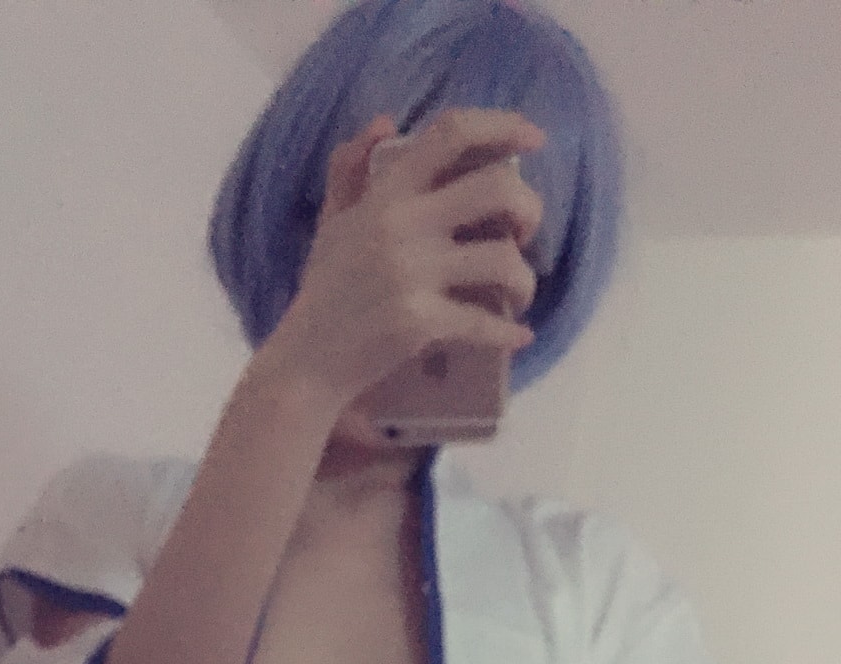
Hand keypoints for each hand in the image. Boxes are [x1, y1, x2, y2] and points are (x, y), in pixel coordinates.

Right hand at [264, 105, 546, 414]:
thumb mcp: (332, 222)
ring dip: (524, 279)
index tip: (534, 139)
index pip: (451, 133)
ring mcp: (412, 275)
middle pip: (498, 188)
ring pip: (503, 259)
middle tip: (523, 234)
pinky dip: (509, 334)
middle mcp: (402, 226)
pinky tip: (517, 337)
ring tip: (516, 293)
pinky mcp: (419, 323)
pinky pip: (485, 323)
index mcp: (386, 194)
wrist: (306, 364)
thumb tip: (385, 122)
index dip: (503, 124)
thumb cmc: (324, 292)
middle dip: (529, 209)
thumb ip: (352, 169)